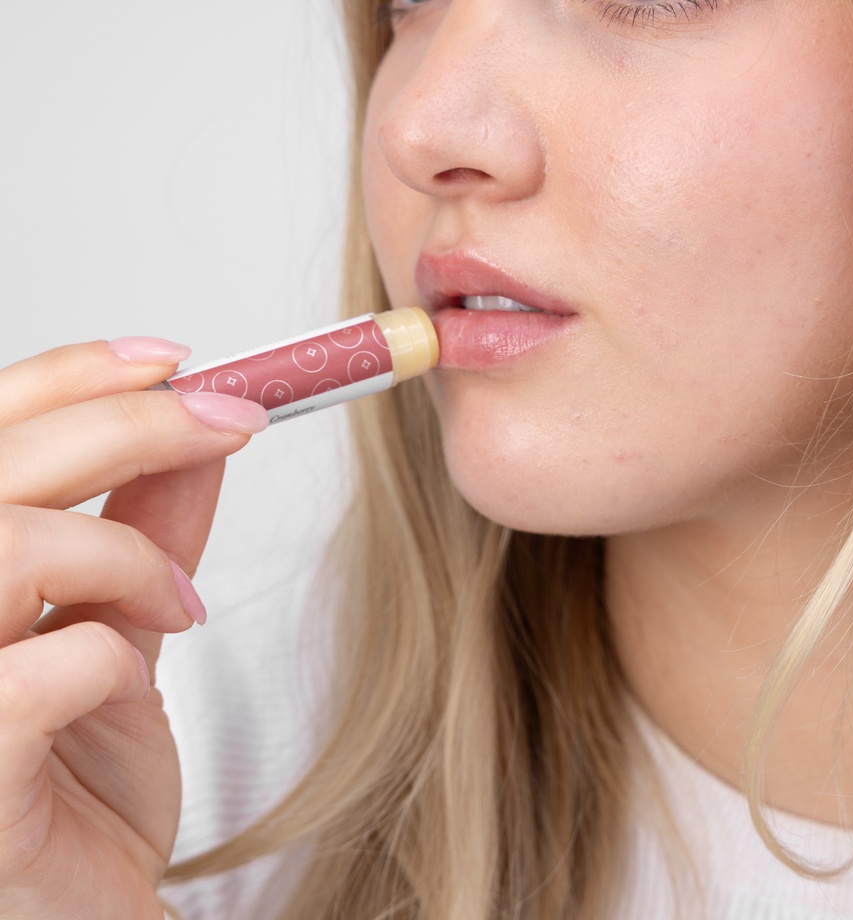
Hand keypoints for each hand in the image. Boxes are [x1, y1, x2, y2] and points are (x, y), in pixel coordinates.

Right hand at [0, 339, 267, 918]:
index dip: (70, 376)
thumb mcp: (122, 628)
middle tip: (232, 422)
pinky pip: (28, 677)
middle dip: (129, 424)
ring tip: (177, 599)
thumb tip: (199, 437)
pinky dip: (107, 655)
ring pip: (1, 547)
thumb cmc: (77, 776)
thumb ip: (146, 531)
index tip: (176, 362)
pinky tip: (133, 673)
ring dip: (118, 551)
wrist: (81, 908)